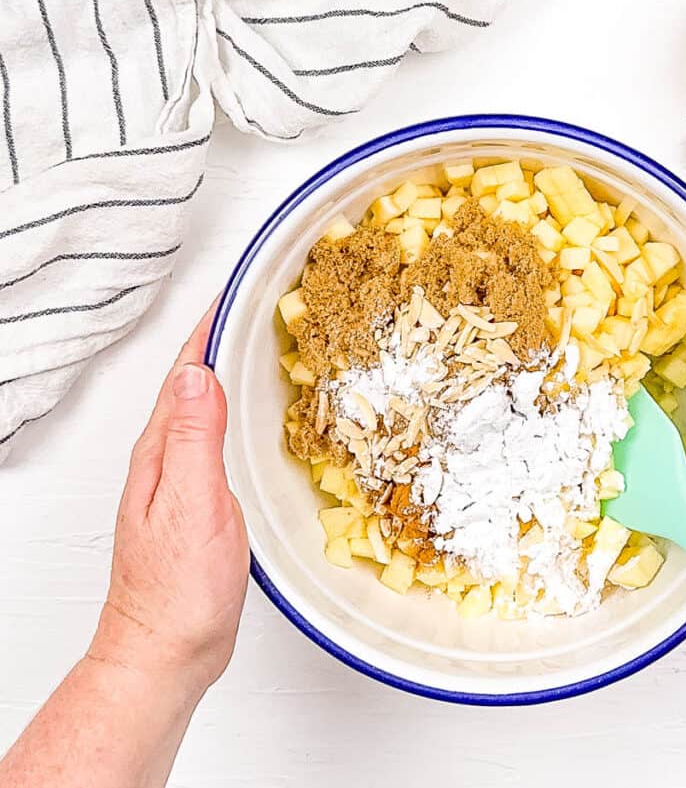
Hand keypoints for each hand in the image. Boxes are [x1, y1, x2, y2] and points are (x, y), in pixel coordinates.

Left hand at [90, 303, 248, 695]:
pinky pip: (219, 436)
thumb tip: (196, 373)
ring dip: (233, 370)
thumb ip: (193, 438)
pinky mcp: (203, 499)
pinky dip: (240, 411)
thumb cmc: (177, 591)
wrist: (168, 650)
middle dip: (225, 337)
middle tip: (264, 307)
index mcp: (162, 450)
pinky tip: (259, 415)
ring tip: (267, 346)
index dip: (211, 326)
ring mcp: (183, 478)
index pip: (185, 370)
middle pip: (195, 380)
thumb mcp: (190, 505)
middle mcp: (167, 458)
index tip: (239, 290)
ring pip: (208, 406)